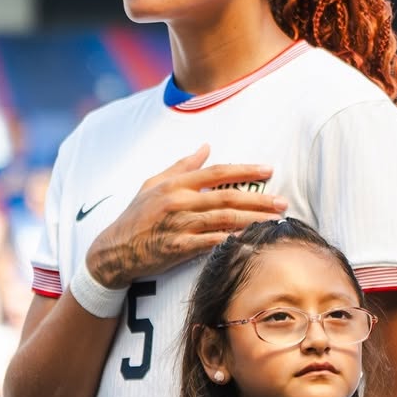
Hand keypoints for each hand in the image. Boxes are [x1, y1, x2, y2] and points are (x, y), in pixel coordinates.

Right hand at [85, 145, 286, 288]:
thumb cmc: (136, 215)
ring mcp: (178, 225)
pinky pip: (209, 243)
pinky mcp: (177, 248)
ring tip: (275, 221)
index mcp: (175, 183)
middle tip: (282, 201)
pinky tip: (249, 241)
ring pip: (222, 220)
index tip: (268, 170)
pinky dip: (230, 241)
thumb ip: (182, 165)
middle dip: (258, 199)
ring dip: (252, 220)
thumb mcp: (154, 184)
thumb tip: (206, 147)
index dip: (245, 170)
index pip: (217, 172)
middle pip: (226, 197)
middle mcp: (179, 201)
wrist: (114, 249)